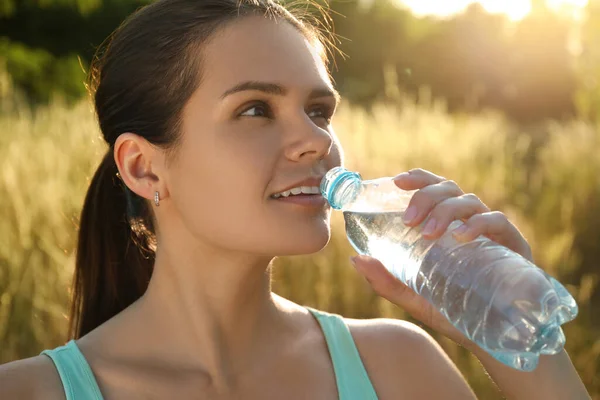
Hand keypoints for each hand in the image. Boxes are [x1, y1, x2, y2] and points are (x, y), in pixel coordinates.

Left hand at [350, 168, 533, 349]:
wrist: (491, 339)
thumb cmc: (453, 311)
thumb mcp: (413, 297)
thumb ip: (385, 280)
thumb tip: (355, 259)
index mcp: (446, 225)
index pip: (433, 189)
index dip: (418, 179)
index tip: (397, 181)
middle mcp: (468, 221)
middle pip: (448, 189)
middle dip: (426, 197)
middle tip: (408, 221)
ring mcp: (491, 232)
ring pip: (469, 201)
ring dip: (445, 211)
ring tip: (428, 234)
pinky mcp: (513, 246)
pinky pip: (497, 222)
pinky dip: (479, 223)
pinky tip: (462, 236)